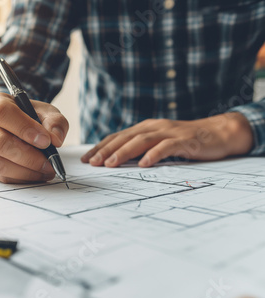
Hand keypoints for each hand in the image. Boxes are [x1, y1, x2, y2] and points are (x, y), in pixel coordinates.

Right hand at [0, 92, 68, 182]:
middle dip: (28, 156)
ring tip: (46, 170)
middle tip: (49, 162)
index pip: (2, 113)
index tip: (45, 141)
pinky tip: (36, 174)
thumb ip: (55, 122)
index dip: (24, 128)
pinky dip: (21, 178)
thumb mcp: (46, 112)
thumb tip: (55, 139)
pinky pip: (0, 175)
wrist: (16, 126)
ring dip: (26, 171)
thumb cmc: (30, 116)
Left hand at [81, 112, 253, 167]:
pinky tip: (144, 164)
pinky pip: (166, 147)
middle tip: (92, 162)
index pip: (117, 137)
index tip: (86, 159)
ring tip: (110, 163)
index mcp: (145, 128)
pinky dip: (154, 154)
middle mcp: (154, 127)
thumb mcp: (158, 143)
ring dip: (124, 152)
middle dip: (106, 150)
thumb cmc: (184, 141)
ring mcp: (169, 133)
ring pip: (141, 141)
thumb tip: (116, 162)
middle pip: (125, 138)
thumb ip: (140, 149)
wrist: (218, 133)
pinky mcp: (184, 141)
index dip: (100, 147)